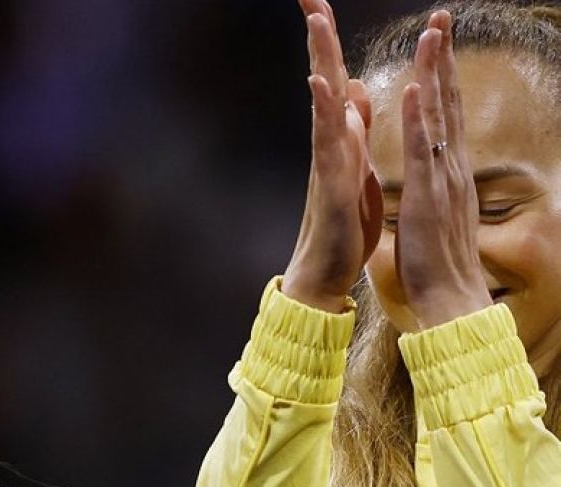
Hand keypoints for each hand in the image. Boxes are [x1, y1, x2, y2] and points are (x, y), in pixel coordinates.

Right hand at [282, 0, 382, 312]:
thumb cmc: (344, 227)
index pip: (337, 77)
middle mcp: (331, 140)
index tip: (319, 5)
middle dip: (319, 35)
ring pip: (324, 98)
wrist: (325, 273)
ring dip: (321, 57)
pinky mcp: (331, 179)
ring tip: (316, 20)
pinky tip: (320, 82)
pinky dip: (323, 108)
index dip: (330, 42)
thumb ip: (353, 131)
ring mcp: (328, 158)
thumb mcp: (357, 169)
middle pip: (325, 75)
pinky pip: (327, 138)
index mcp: (343, 136)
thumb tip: (353, 93)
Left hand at [393, 12, 491, 327]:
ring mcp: (443, 178)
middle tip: (442, 16)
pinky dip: (421, 118)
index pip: (444, 112)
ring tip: (432, 34)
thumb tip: (432, 163)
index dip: (441, 73)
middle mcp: (451, 167)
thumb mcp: (433, 210)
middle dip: (444, 58)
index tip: (438, 38)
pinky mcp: (429, 195)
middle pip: (448, 102)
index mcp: (446, 170)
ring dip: (435, 73)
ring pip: (439, 116)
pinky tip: (418, 89)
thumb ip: (432, 182)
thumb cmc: (436, 261)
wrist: (448, 300)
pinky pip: (424, 151)